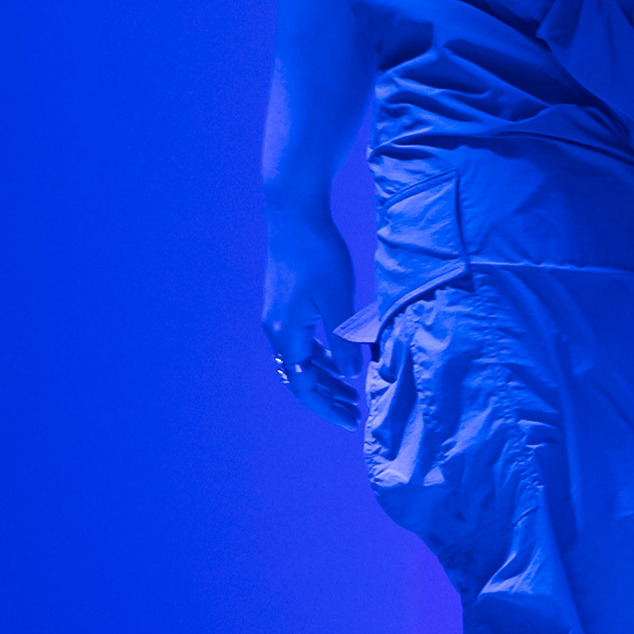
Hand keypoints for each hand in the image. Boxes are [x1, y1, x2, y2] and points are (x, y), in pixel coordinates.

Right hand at [262, 208, 361, 425]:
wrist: (294, 214)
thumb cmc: (318, 254)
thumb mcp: (338, 299)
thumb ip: (343, 339)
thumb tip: (351, 375)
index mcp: (287, 335)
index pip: (305, 386)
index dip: (328, 407)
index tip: (352, 420)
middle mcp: (277, 331)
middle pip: (300, 378)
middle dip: (328, 398)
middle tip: (356, 412)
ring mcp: (279, 318)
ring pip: (301, 361)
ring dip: (326, 378)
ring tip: (352, 391)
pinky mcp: (285, 304)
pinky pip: (301, 343)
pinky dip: (320, 356)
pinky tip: (340, 360)